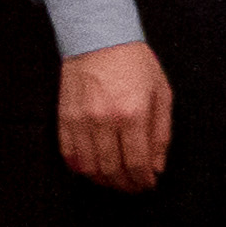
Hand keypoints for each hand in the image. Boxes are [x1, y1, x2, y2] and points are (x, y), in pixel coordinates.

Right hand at [57, 41, 173, 192]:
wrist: (98, 38)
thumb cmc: (136, 64)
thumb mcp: (161, 93)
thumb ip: (161, 133)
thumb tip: (157, 166)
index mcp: (133, 114)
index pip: (137, 162)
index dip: (143, 180)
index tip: (148, 185)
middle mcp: (105, 120)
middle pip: (112, 169)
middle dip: (125, 185)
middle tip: (133, 188)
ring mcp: (81, 120)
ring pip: (89, 166)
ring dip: (103, 180)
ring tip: (115, 181)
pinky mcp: (64, 117)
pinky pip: (68, 152)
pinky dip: (80, 167)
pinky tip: (92, 170)